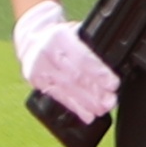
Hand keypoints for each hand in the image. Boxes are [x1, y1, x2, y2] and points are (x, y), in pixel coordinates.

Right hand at [13, 0, 122, 124]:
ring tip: (102, 110)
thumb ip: (90, 46)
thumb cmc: (60, 35)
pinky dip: (74, 107)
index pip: (82, 58)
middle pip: (74, 76)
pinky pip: (57, 96)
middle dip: (95, 91)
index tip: (113, 84)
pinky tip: (87, 115)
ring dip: (86, 103)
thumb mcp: (75, 32)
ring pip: (66, 89)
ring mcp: (39, 68)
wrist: (31, 36)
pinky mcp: (35, 80)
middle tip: (111, 101)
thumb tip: (114, 64)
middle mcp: (47, 52)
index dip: (99, 73)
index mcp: (60, 37)